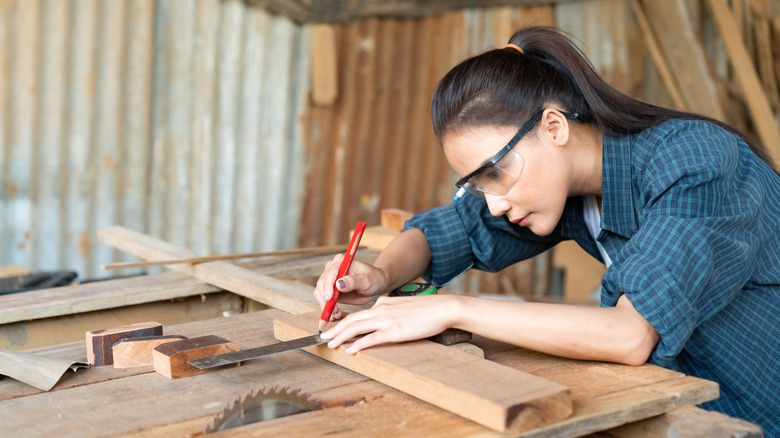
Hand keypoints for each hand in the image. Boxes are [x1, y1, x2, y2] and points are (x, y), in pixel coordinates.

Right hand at [313, 253, 388, 320]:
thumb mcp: (366, 280)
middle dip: (326, 299)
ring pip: (320, 293)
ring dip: (325, 305)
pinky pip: (323, 299)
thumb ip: (354, 282)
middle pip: (321, 284)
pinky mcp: (330, 290)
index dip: (327, 286)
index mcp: (340, 262)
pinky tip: (332, 315)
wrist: (375, 284)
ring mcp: (330, 279)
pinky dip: (326, 308)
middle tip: (335, 311)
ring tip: (336, 314)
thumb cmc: (373, 279)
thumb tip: (339, 284)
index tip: (329, 298)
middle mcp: (332, 268)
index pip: (330, 274)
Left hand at [319, 294, 454, 353]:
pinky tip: (350, 350)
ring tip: (330, 343)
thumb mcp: (405, 306)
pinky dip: (358, 344)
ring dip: (341, 336)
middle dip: (335, 328)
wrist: (443, 308)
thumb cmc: (428, 309)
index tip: (334, 328)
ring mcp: (387, 320)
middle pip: (352, 319)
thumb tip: (384, 316)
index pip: (359, 313)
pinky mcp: (394, 330)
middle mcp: (382, 309)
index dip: (344, 321)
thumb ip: (391, 310)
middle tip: (323, 336)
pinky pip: (371, 338)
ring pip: (357, 327)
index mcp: (384, 303)